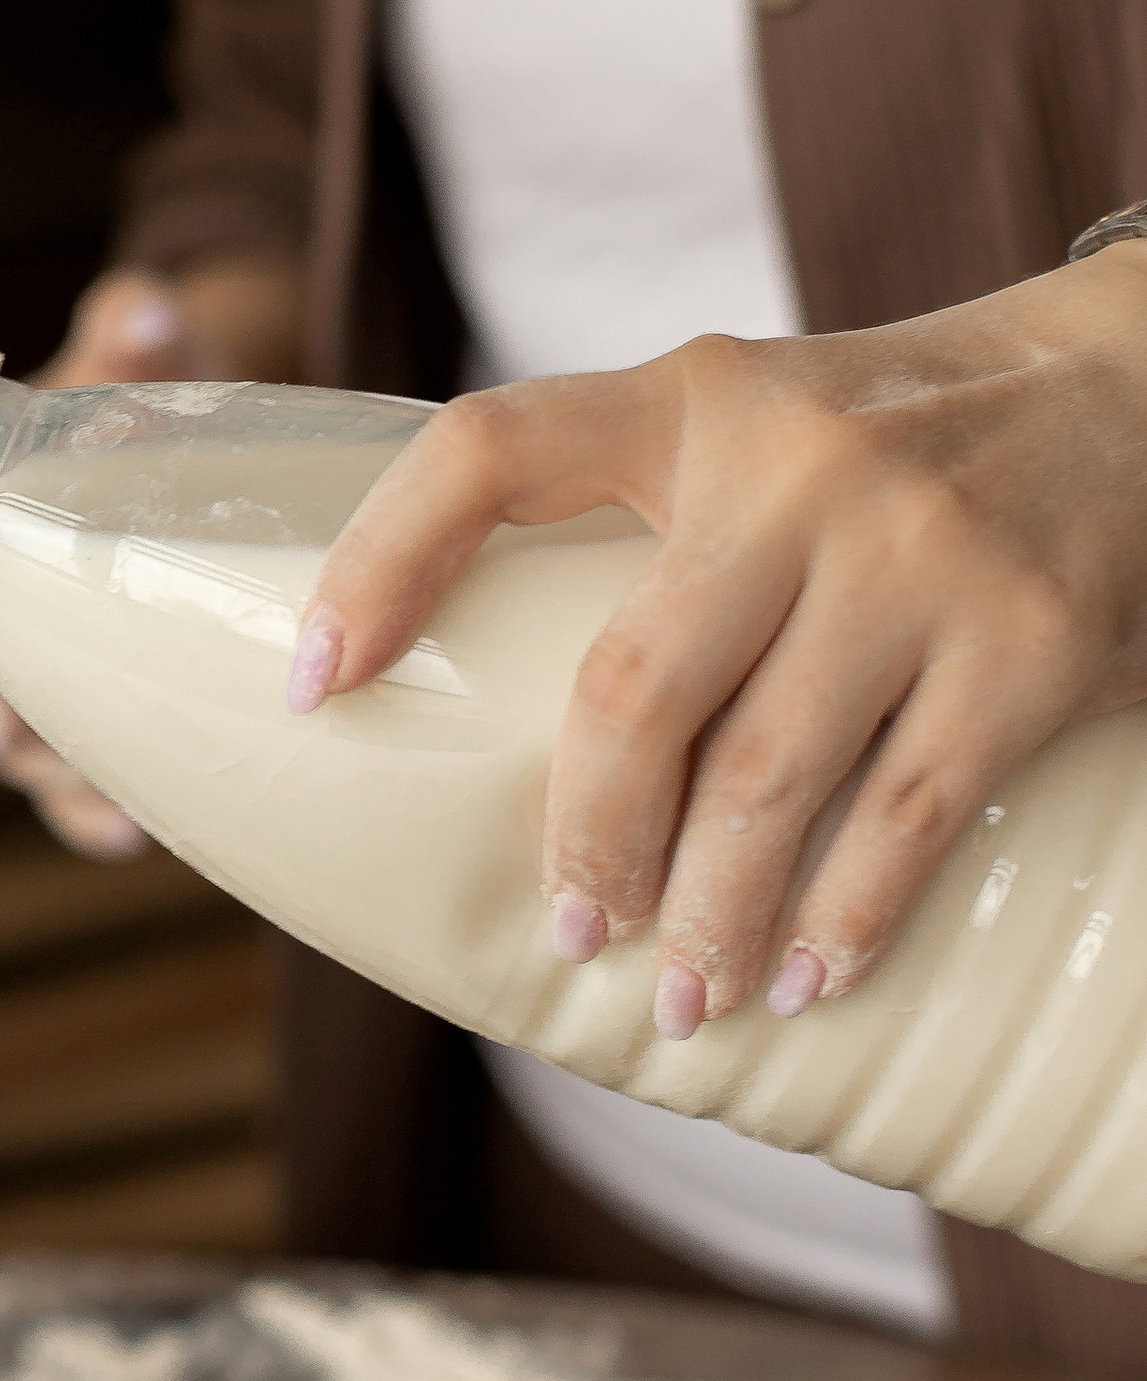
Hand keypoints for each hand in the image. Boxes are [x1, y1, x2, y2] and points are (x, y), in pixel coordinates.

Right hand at [0, 257, 303, 854]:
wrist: (204, 412)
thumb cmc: (148, 383)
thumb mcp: (137, 352)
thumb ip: (130, 330)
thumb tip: (147, 313)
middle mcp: (11, 623)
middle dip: (22, 752)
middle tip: (60, 767)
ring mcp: (68, 671)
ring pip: (45, 761)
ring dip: (73, 796)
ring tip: (125, 819)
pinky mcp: (128, 699)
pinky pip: (104, 775)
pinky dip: (118, 809)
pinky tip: (152, 832)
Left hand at [290, 252, 1146, 1030]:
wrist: (1133, 386)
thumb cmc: (898, 434)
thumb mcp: (754, 419)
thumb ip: (635, 512)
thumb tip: (467, 694)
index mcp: (692, 402)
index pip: (489, 449)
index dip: (380, 560)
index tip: (315, 682)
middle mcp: (793, 466)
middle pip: (633, 689)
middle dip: (589, 841)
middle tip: (575, 934)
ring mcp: (917, 554)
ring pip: (764, 782)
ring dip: (709, 917)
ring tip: (684, 994)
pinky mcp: (1026, 641)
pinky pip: (904, 815)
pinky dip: (845, 917)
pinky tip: (809, 975)